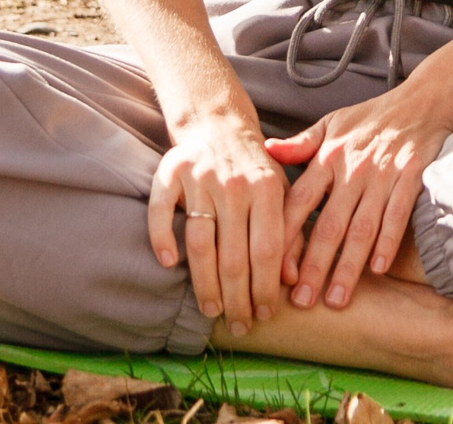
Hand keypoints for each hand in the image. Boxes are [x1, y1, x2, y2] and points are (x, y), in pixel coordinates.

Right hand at [147, 108, 292, 334]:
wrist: (220, 125)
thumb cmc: (256, 169)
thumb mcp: (283, 193)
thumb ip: (291, 233)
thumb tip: (289, 280)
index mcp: (268, 188)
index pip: (267, 249)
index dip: (265, 287)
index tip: (264, 315)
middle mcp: (234, 184)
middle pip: (234, 255)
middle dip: (237, 298)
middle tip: (238, 326)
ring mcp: (200, 178)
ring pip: (200, 244)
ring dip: (205, 284)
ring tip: (212, 311)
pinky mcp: (169, 173)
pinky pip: (161, 212)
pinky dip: (162, 239)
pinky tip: (169, 265)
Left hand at [267, 35, 452, 309]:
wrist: (421, 101)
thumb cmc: (370, 118)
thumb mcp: (330, 125)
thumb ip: (299, 144)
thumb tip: (265, 150)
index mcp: (327, 157)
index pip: (299, 203)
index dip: (286, 238)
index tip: (275, 272)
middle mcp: (351, 168)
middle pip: (329, 224)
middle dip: (314, 266)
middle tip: (302, 302)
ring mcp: (382, 174)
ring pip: (362, 227)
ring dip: (349, 266)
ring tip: (337, 299)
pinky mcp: (411, 176)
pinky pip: (397, 215)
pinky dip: (388, 242)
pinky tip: (378, 270)